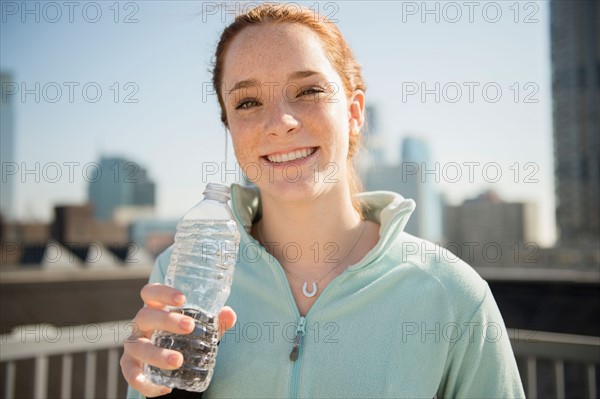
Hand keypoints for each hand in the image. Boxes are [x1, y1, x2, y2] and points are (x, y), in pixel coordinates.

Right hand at [120, 283, 236, 396]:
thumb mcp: (200, 328)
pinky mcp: (129, 366)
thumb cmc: (183, 336)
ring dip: (157, 354)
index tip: (182, 298)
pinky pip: (132, 375)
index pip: (150, 293)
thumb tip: (229, 314)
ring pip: (138, 347)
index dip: (163, 292)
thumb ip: (215, 322)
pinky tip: (165, 388)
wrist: (170, 362)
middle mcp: (140, 325)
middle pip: (145, 316)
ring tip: (178, 360)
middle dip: (167, 320)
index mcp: (155, 309)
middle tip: (189, 326)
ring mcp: (133, 345)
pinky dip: (146, 383)